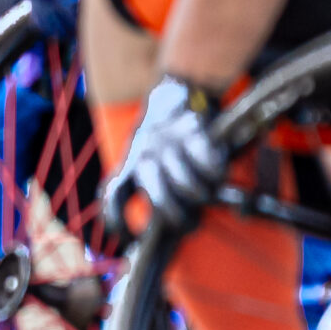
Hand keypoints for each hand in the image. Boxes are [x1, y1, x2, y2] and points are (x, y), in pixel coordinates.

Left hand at [107, 76, 231, 233]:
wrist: (178, 91)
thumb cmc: (166, 138)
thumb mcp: (147, 158)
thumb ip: (153, 187)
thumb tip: (178, 223)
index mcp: (130, 165)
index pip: (113, 196)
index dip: (115, 220)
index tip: (127, 238)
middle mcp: (144, 154)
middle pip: (158, 196)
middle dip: (176, 215)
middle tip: (190, 222)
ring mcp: (167, 142)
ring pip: (184, 180)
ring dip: (199, 192)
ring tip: (205, 194)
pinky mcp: (193, 130)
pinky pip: (206, 159)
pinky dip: (215, 170)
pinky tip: (218, 172)